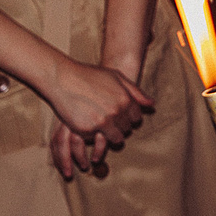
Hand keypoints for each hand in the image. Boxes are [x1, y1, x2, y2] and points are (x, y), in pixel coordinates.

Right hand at [42, 57, 152, 177]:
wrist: (63, 78)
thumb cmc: (90, 76)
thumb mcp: (116, 77)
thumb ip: (135, 91)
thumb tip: (151, 104)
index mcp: (126, 99)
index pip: (136, 118)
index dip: (129, 117)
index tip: (120, 114)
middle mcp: (117, 111)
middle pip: (127, 129)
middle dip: (120, 126)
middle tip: (108, 119)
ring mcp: (102, 121)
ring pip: (116, 138)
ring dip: (111, 135)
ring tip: (102, 126)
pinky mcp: (87, 129)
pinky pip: (98, 140)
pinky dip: (96, 135)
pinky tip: (90, 125)